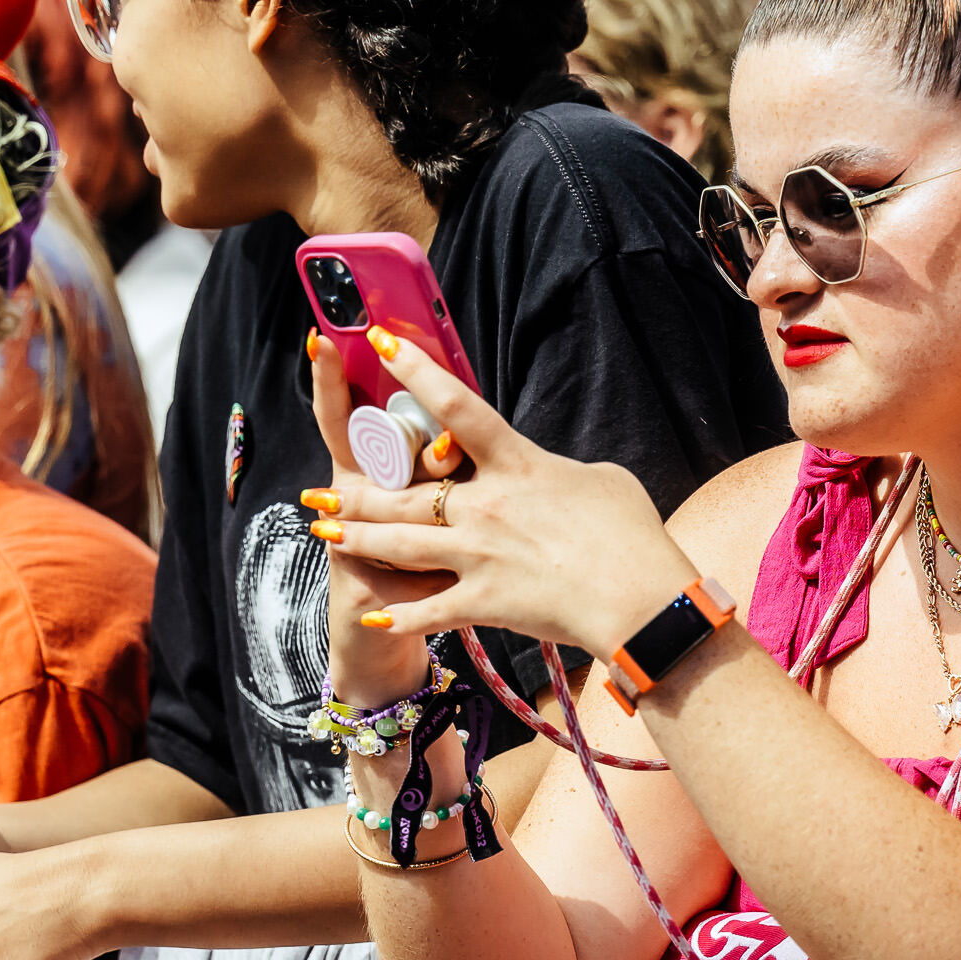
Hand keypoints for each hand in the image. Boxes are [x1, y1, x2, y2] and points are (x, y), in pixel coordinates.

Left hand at [305, 328, 688, 688]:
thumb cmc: (632, 536)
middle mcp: (485, 507)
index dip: (415, 369)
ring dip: (356, 537)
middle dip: (355, 489)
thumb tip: (552, 475)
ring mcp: (478, 556)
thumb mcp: (602, 480)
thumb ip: (559, 472)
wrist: (642, 600)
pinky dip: (400, 615)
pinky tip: (374, 615)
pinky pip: (428, 610)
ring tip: (324, 530)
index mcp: (517, 464)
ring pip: (398, 543)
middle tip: (319, 488)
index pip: (456, 406)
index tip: (380, 343)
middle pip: (403, 491)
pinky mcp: (484, 602)